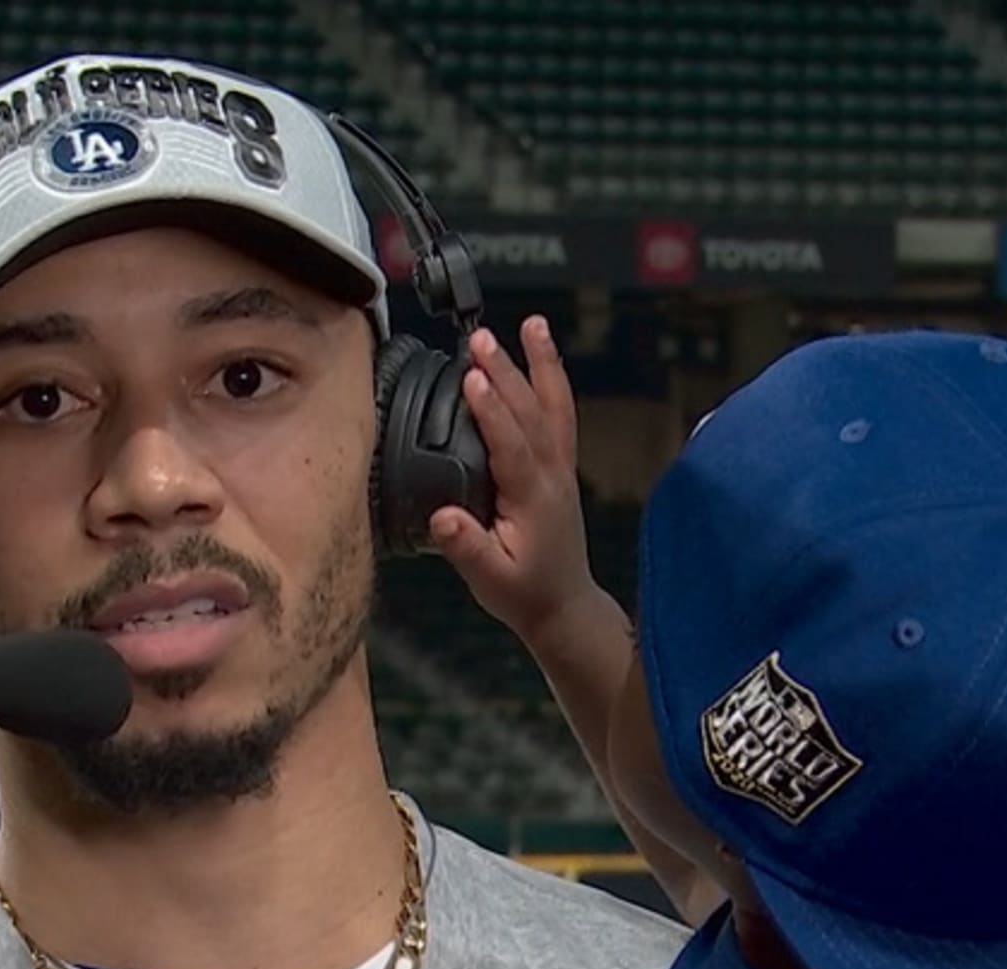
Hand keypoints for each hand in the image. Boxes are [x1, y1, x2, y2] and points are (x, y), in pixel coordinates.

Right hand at [429, 316, 596, 641]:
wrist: (563, 606)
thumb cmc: (523, 593)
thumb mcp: (490, 578)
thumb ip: (467, 547)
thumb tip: (443, 518)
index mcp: (533, 499)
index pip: (511, 445)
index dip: (491, 411)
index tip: (471, 379)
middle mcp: (552, 476)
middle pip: (531, 414)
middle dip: (507, 373)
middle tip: (481, 339)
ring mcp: (561, 468)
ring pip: (554, 407)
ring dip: (542, 365)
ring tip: (532, 325)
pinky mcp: (560, 467)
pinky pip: (560, 415)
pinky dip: (552, 382)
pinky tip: (541, 358)